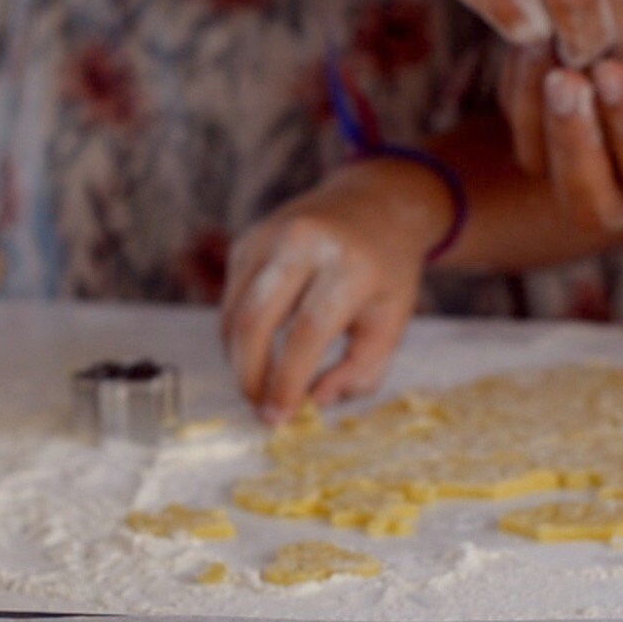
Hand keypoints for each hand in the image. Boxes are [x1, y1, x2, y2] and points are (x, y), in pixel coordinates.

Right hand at [219, 162, 447, 422]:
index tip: (279, 417)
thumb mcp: (392, 321)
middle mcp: (304, 242)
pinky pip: (230, 301)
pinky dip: (238, 336)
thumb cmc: (385, 272)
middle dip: (249, 376)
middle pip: (254, 321)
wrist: (372, 204)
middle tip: (259, 410)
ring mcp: (268, 237)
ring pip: (233, 314)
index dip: (287, 380)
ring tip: (260, 386)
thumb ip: (361, 370)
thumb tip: (314, 403)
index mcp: (350, 263)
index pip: (307, 331)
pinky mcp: (247, 241)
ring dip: (239, 361)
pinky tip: (258, 352)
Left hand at [445, 0, 622, 226]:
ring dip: (546, 123)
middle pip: (597, 207)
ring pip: (548, 175)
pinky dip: (523, 97)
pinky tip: (535, 47)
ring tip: (553, 66)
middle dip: (580, 146)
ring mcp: (581, 164)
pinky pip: (523, 139)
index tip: (611, 70)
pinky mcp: (540, 142)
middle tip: (570, 81)